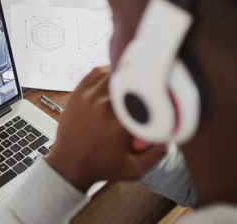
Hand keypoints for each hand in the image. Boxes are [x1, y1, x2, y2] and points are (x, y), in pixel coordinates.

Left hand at [46, 66, 166, 191]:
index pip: (145, 96)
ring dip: (125, 75)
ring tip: (132, 82)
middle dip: (141, 83)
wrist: (69, 164)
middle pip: (130, 80)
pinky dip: (107, 71)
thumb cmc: (100, 167)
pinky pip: (95, 73)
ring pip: (113, 73)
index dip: (155, 92)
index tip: (161, 94)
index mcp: (119, 124)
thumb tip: (172, 133)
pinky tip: (115, 78)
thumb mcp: (134, 169)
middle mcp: (103, 108)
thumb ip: (157, 154)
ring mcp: (88, 98)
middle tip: (147, 87)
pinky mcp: (78, 94)